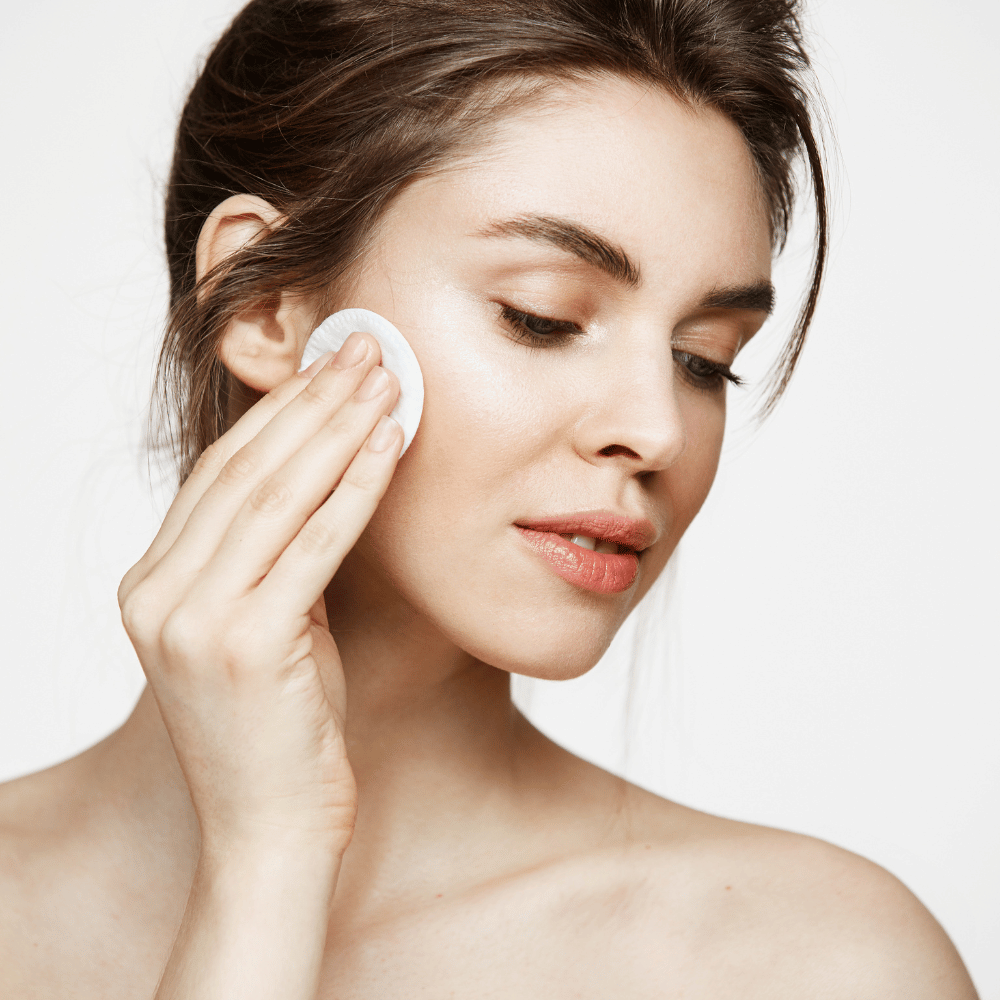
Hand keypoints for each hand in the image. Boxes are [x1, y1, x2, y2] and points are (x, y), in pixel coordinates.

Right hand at [117, 332, 400, 854]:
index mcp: (151, 585)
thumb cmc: (281, 730)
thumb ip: (271, 560)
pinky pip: (313, 545)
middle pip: (244, 471)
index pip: (219, 474)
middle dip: (311, 402)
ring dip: (337, 428)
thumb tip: (322, 477)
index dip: (278, 412)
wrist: (271, 833)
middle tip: (366, 348)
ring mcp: (190, 621)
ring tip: (388, 377)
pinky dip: (356, 488)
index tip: (330, 366)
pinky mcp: (243, 646)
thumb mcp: (265, 629)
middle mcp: (156, 595)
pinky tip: (391, 443)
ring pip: (276, 496)